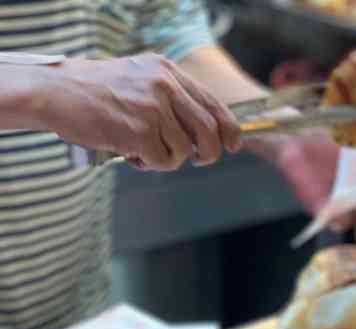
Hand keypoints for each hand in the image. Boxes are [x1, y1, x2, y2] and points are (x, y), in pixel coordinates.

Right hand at [39, 53, 239, 170]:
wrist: (57, 93)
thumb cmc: (94, 93)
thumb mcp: (138, 81)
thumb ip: (169, 100)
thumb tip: (201, 133)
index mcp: (166, 71)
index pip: (212, 103)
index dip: (229, 128)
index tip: (233, 144)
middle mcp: (164, 86)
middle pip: (209, 130)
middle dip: (209, 153)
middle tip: (198, 160)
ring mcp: (153, 108)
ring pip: (185, 151)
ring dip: (168, 159)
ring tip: (143, 149)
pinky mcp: (140, 131)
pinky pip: (162, 161)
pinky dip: (148, 164)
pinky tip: (129, 151)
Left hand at [273, 131, 355, 243]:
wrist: (299, 130)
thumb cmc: (334, 133)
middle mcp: (351, 194)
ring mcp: (332, 199)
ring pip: (344, 220)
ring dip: (347, 222)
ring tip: (347, 220)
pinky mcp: (312, 200)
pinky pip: (321, 215)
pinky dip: (328, 218)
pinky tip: (332, 217)